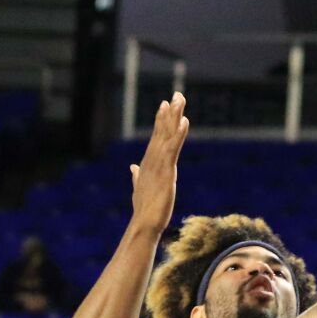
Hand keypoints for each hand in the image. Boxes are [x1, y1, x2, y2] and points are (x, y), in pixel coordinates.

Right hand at [130, 92, 188, 235]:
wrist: (144, 223)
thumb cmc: (145, 209)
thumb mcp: (140, 187)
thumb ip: (137, 175)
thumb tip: (132, 167)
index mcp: (150, 162)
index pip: (156, 137)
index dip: (161, 120)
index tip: (165, 104)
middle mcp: (153, 160)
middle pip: (162, 131)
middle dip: (169, 112)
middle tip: (176, 94)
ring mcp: (159, 164)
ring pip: (167, 135)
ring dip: (173, 117)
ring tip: (180, 100)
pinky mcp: (167, 171)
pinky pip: (173, 149)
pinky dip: (178, 134)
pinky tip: (184, 121)